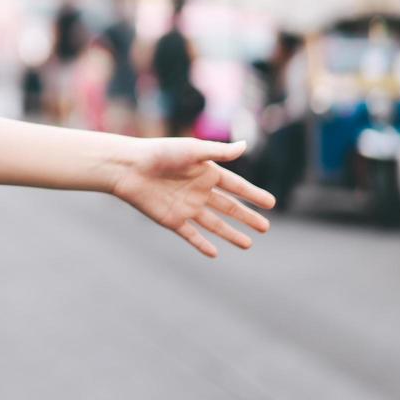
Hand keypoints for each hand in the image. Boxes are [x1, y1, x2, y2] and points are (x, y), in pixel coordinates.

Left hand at [109, 138, 274, 258]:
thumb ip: (218, 152)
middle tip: (265, 227)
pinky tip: (214, 253)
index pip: (236, 186)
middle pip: (228, 207)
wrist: (128, 167)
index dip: (253, 195)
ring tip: (248, 244)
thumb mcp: (192, 150)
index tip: (271, 203)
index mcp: (205, 172)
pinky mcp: (171, 219)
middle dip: (247, 217)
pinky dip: (202, 244)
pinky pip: (190, 235)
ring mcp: (186, 206)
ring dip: (231, 234)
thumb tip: (245, 146)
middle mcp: (198, 191)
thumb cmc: (160, 153)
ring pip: (214, 224)